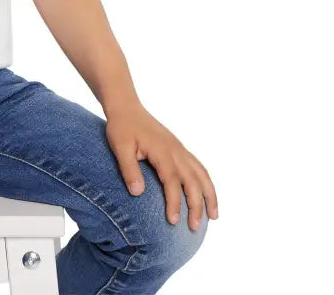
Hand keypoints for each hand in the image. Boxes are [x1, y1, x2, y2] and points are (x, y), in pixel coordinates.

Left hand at [104, 101, 218, 230]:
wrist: (126, 107)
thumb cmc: (122, 127)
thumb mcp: (120, 146)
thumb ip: (129, 169)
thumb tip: (137, 193)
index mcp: (162, 151)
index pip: (172, 181)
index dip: (174, 202)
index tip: (173, 221)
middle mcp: (175, 151)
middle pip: (192, 181)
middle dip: (196, 205)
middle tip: (194, 227)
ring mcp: (180, 149)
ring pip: (201, 174)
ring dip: (209, 195)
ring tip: (214, 216)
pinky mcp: (179, 149)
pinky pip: (199, 167)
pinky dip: (206, 182)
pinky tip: (206, 194)